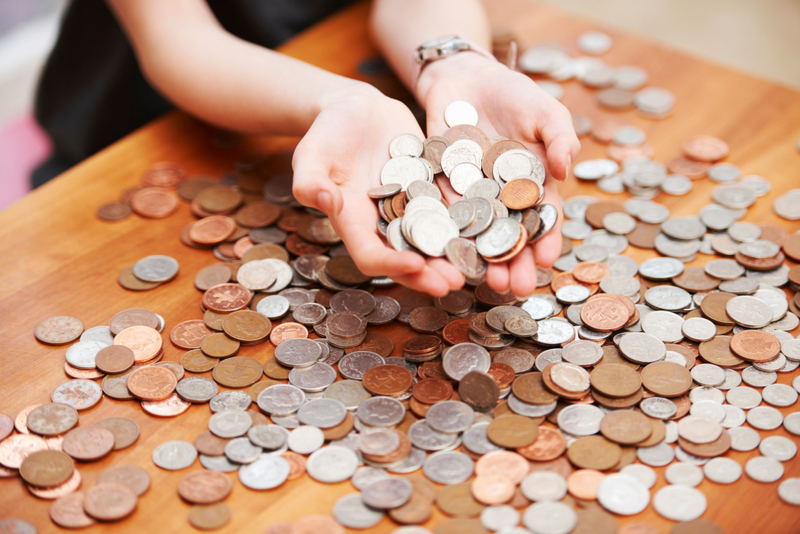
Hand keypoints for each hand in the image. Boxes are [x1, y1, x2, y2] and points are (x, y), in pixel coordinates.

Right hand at [291, 84, 464, 295]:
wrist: (357, 110)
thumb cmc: (327, 133)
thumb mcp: (311, 153)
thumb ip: (310, 180)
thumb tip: (323, 200)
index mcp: (354, 224)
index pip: (370, 256)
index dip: (392, 264)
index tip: (414, 265)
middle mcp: (385, 225)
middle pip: (408, 258)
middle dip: (430, 273)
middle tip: (454, 282)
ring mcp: (412, 211)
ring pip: (435, 241)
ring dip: (454, 256)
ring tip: (478, 266)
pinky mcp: (433, 193)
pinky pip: (452, 212)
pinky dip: (470, 223)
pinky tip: (493, 228)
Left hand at [418, 52, 580, 297]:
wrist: (467, 78)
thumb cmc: (515, 94)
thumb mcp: (546, 111)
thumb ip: (560, 137)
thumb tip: (564, 169)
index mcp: (532, 185)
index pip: (542, 219)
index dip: (547, 240)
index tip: (548, 261)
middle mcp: (501, 197)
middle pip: (509, 235)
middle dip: (514, 261)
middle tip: (516, 287)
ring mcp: (470, 194)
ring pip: (477, 232)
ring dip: (481, 257)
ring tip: (484, 281)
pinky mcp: (440, 185)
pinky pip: (442, 211)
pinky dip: (445, 232)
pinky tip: (447, 253)